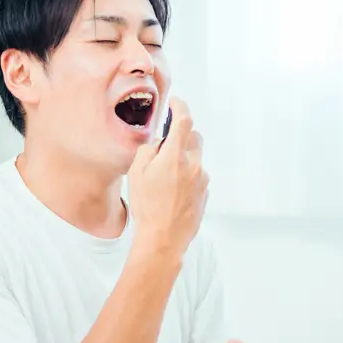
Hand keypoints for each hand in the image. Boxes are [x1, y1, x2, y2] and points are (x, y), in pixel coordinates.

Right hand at [127, 97, 208, 254]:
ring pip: (196, 157)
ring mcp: (202, 179)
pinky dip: (188, 175)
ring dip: (184, 158)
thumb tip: (159, 143)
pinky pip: (197, 175)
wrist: (164, 238)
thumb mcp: (137, 173)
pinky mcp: (205, 192)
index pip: (184, 120)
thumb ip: (149, 149)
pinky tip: (173, 191)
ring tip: (165, 177)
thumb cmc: (148, 207)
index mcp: (176, 156)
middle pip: (194, 137)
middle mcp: (194, 164)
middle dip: (182, 135)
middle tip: (166, 146)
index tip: (175, 103)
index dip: (180, 106)